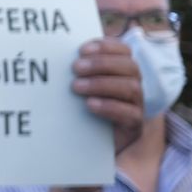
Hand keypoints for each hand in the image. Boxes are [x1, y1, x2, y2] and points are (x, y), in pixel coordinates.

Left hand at [70, 38, 143, 153]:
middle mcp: (132, 84)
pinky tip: (89, 105)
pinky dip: (109, 106)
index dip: (106, 46)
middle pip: (130, 66)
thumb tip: (55, 52)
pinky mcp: (133, 126)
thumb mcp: (79, 85)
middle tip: (75, 68)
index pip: (124, 50)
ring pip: (131, 88)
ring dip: (102, 84)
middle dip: (102, 64)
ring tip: (76, 86)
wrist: (89, 144)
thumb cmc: (80, 107)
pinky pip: (130, 113)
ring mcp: (136, 105)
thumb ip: (77, 70)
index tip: (82, 49)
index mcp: (122, 70)